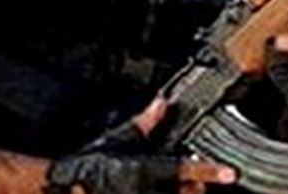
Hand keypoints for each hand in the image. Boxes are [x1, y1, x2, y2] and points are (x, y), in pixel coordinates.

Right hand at [44, 98, 236, 193]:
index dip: (207, 171)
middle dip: (196, 191)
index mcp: (141, 168)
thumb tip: (161, 103)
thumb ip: (143, 124)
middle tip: (198, 186)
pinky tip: (155, 187)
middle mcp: (139, 189)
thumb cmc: (86, 164)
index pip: (181, 168)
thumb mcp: (115, 139)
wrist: (56, 187)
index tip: (231, 174)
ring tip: (187, 189)